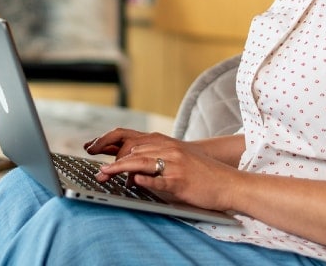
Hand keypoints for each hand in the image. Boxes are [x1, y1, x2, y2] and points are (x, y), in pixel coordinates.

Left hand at [89, 131, 242, 212]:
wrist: (229, 183)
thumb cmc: (203, 175)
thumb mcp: (178, 162)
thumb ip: (156, 162)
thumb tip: (132, 171)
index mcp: (168, 144)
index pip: (134, 142)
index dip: (113, 147)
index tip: (96, 152)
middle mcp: (170, 150)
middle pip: (133, 151)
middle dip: (113, 161)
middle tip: (98, 172)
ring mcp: (176, 164)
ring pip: (142, 162)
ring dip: (120, 168)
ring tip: (104, 174)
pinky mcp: (181, 181)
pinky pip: (160, 179)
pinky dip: (145, 180)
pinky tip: (133, 181)